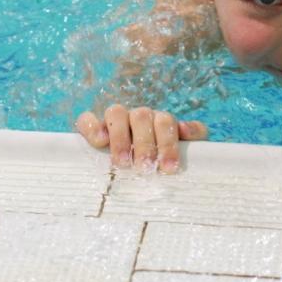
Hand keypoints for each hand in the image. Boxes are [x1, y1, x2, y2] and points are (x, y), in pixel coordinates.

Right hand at [76, 104, 208, 173]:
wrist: (137, 165)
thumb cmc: (162, 160)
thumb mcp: (184, 150)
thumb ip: (193, 137)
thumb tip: (185, 129)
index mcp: (160, 120)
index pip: (165, 121)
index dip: (169, 143)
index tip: (169, 168)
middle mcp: (138, 116)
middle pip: (141, 116)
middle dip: (145, 144)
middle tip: (145, 168)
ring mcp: (116, 119)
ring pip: (116, 113)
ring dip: (120, 137)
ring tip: (123, 163)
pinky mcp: (92, 126)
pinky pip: (87, 118)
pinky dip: (92, 127)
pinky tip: (99, 143)